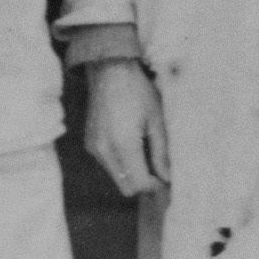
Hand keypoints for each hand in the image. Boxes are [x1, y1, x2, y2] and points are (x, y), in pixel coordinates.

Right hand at [84, 59, 167, 207]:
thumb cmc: (138, 92)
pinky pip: (108, 165)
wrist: (109, 72)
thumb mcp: (157, 121)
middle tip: (158, 169)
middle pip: (126, 187)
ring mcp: (94, 147)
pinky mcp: (90, 143)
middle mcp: (104, 150)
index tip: (167, 177)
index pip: (139, 184)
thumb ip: (161, 153)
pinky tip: (131, 145)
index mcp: (123, 144)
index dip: (156, 185)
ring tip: (146, 153)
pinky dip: (121, 163)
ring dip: (132, 173)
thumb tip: (167, 177)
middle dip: (143, 183)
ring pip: (116, 177)